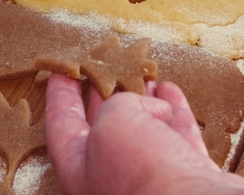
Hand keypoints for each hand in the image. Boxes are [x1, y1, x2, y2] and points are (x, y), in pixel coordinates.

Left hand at [44, 74, 243, 194]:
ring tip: (145, 76)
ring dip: (145, 99)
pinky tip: (171, 90)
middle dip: (105, 92)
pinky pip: (176, 135)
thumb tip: (148, 107)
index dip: (59, 93)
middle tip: (106, 65)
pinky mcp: (184, 174)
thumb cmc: (142, 175)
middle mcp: (111, 176)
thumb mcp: (113, 122)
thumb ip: (119, 104)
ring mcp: (149, 177)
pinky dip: (174, 110)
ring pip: (144, 128)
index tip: (61, 69)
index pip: (61, 123)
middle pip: (104, 125)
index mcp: (80, 169)